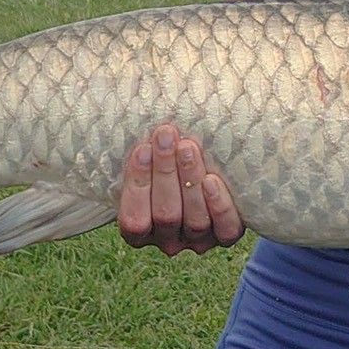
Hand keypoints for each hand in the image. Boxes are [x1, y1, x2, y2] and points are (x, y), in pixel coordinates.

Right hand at [117, 123, 243, 254]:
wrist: (211, 173)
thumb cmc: (168, 162)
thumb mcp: (148, 160)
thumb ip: (141, 151)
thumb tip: (122, 107)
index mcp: (139, 231)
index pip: (133, 219)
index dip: (137, 185)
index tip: (142, 148)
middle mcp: (167, 241)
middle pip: (165, 215)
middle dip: (164, 172)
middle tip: (166, 136)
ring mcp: (198, 241)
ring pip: (194, 220)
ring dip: (190, 179)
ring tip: (188, 146)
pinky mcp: (226, 236)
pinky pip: (225, 229)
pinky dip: (218, 206)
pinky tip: (212, 180)